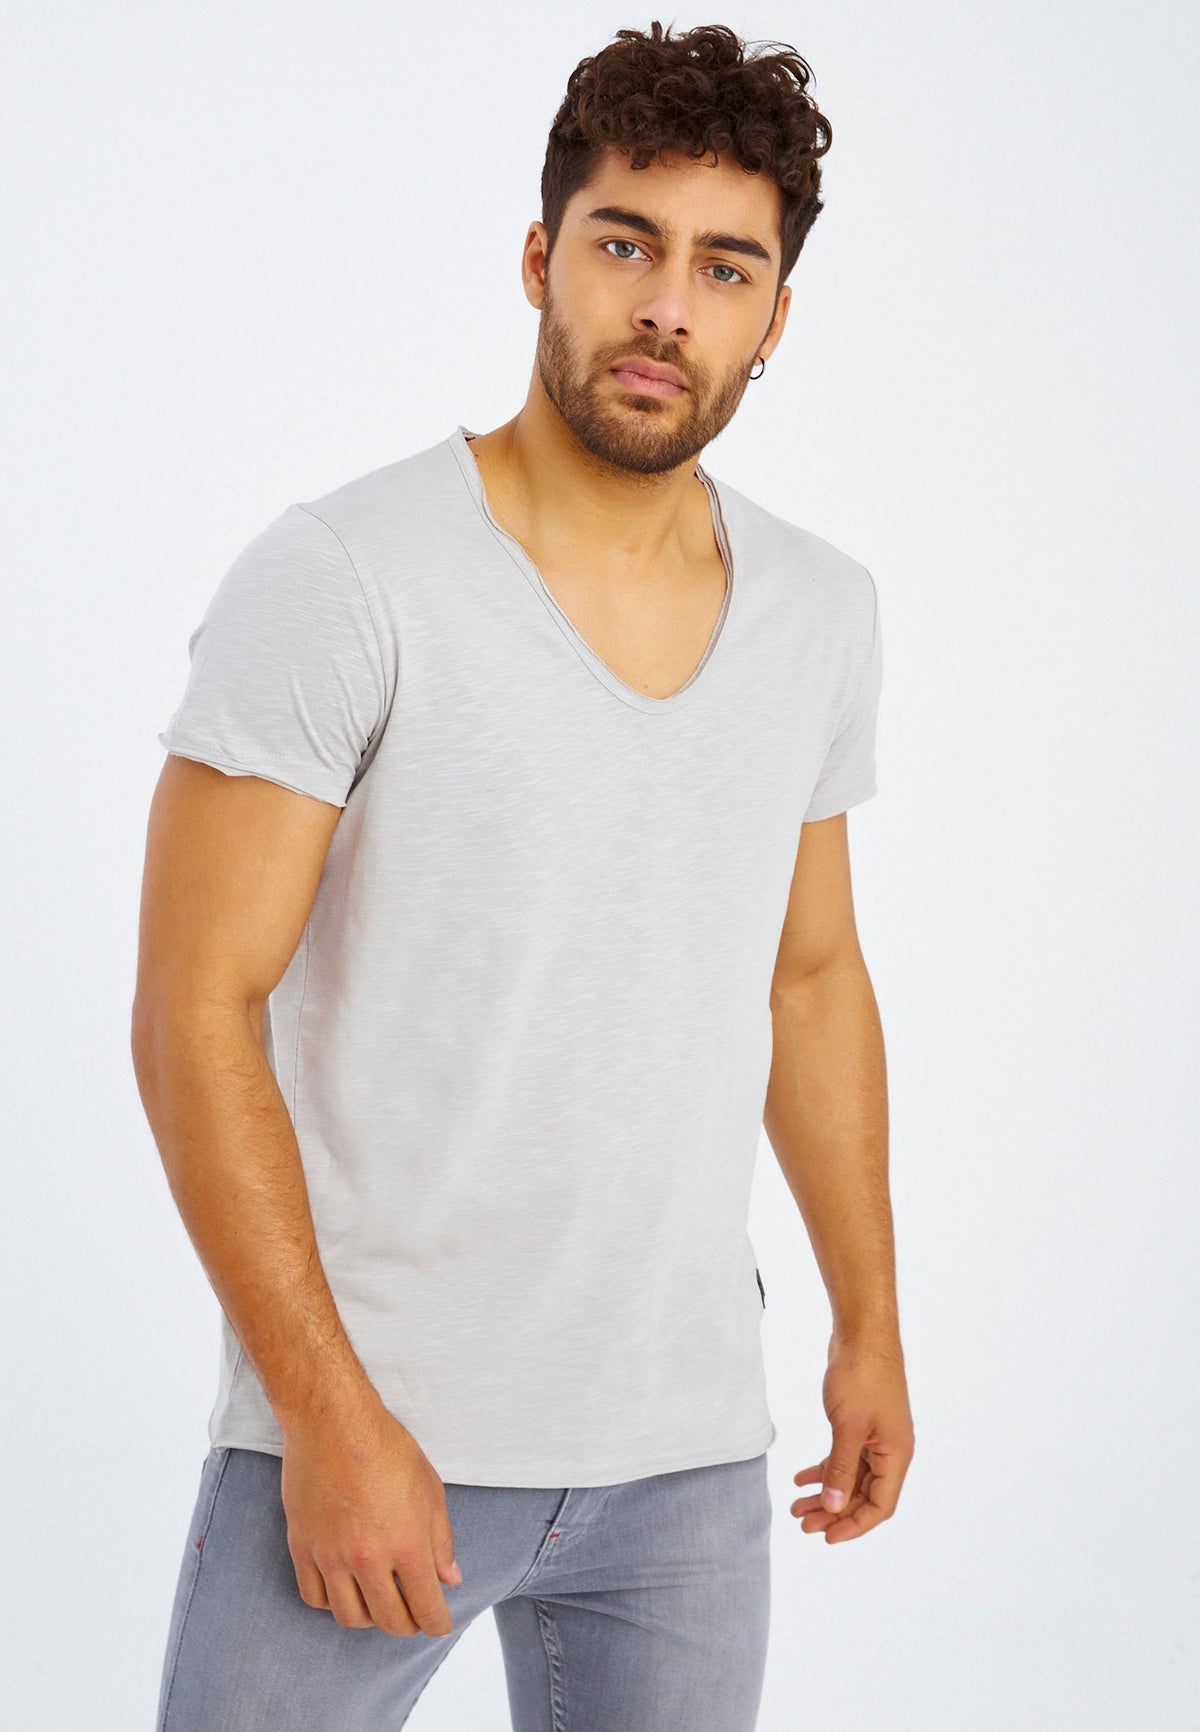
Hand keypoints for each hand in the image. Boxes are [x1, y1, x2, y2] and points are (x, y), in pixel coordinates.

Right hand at [281, 1394, 462, 1636]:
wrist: (332, 1421)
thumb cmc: (386, 1447)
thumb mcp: (429, 1487)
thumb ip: (441, 1539)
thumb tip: (450, 1578)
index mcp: (407, 1544)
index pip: (426, 1607)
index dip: (437, 1624)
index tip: (439, 1625)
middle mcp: (368, 1558)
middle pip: (388, 1621)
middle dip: (406, 1625)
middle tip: (412, 1616)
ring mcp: (331, 1556)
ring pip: (349, 1617)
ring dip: (368, 1617)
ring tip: (377, 1602)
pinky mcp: (303, 1547)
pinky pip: (314, 1597)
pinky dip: (331, 1602)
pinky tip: (343, 1588)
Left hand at [790, 1330, 914, 1543]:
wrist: (862, 1334)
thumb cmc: (862, 1376)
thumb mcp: (848, 1426)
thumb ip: (841, 1469)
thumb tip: (834, 1508)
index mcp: (896, 1456)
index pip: (880, 1506)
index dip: (854, 1526)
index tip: (826, 1537)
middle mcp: (890, 1451)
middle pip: (863, 1496)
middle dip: (833, 1512)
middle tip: (801, 1523)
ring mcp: (875, 1437)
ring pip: (850, 1478)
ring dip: (825, 1493)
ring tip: (796, 1507)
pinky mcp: (860, 1424)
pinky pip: (843, 1457)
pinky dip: (823, 1469)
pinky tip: (801, 1478)